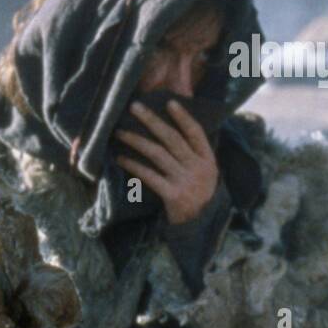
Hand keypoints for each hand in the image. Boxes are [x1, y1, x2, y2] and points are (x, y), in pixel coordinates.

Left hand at [114, 99, 218, 224]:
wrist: (199, 225)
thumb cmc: (197, 194)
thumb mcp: (204, 173)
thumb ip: (193, 153)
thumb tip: (172, 128)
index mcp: (208, 160)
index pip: (196, 133)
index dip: (183, 117)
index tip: (169, 102)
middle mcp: (198, 168)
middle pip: (172, 139)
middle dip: (152, 121)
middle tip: (135, 107)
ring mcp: (185, 181)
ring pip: (157, 154)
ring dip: (137, 140)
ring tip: (120, 132)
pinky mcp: (173, 195)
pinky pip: (149, 176)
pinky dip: (134, 166)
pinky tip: (121, 158)